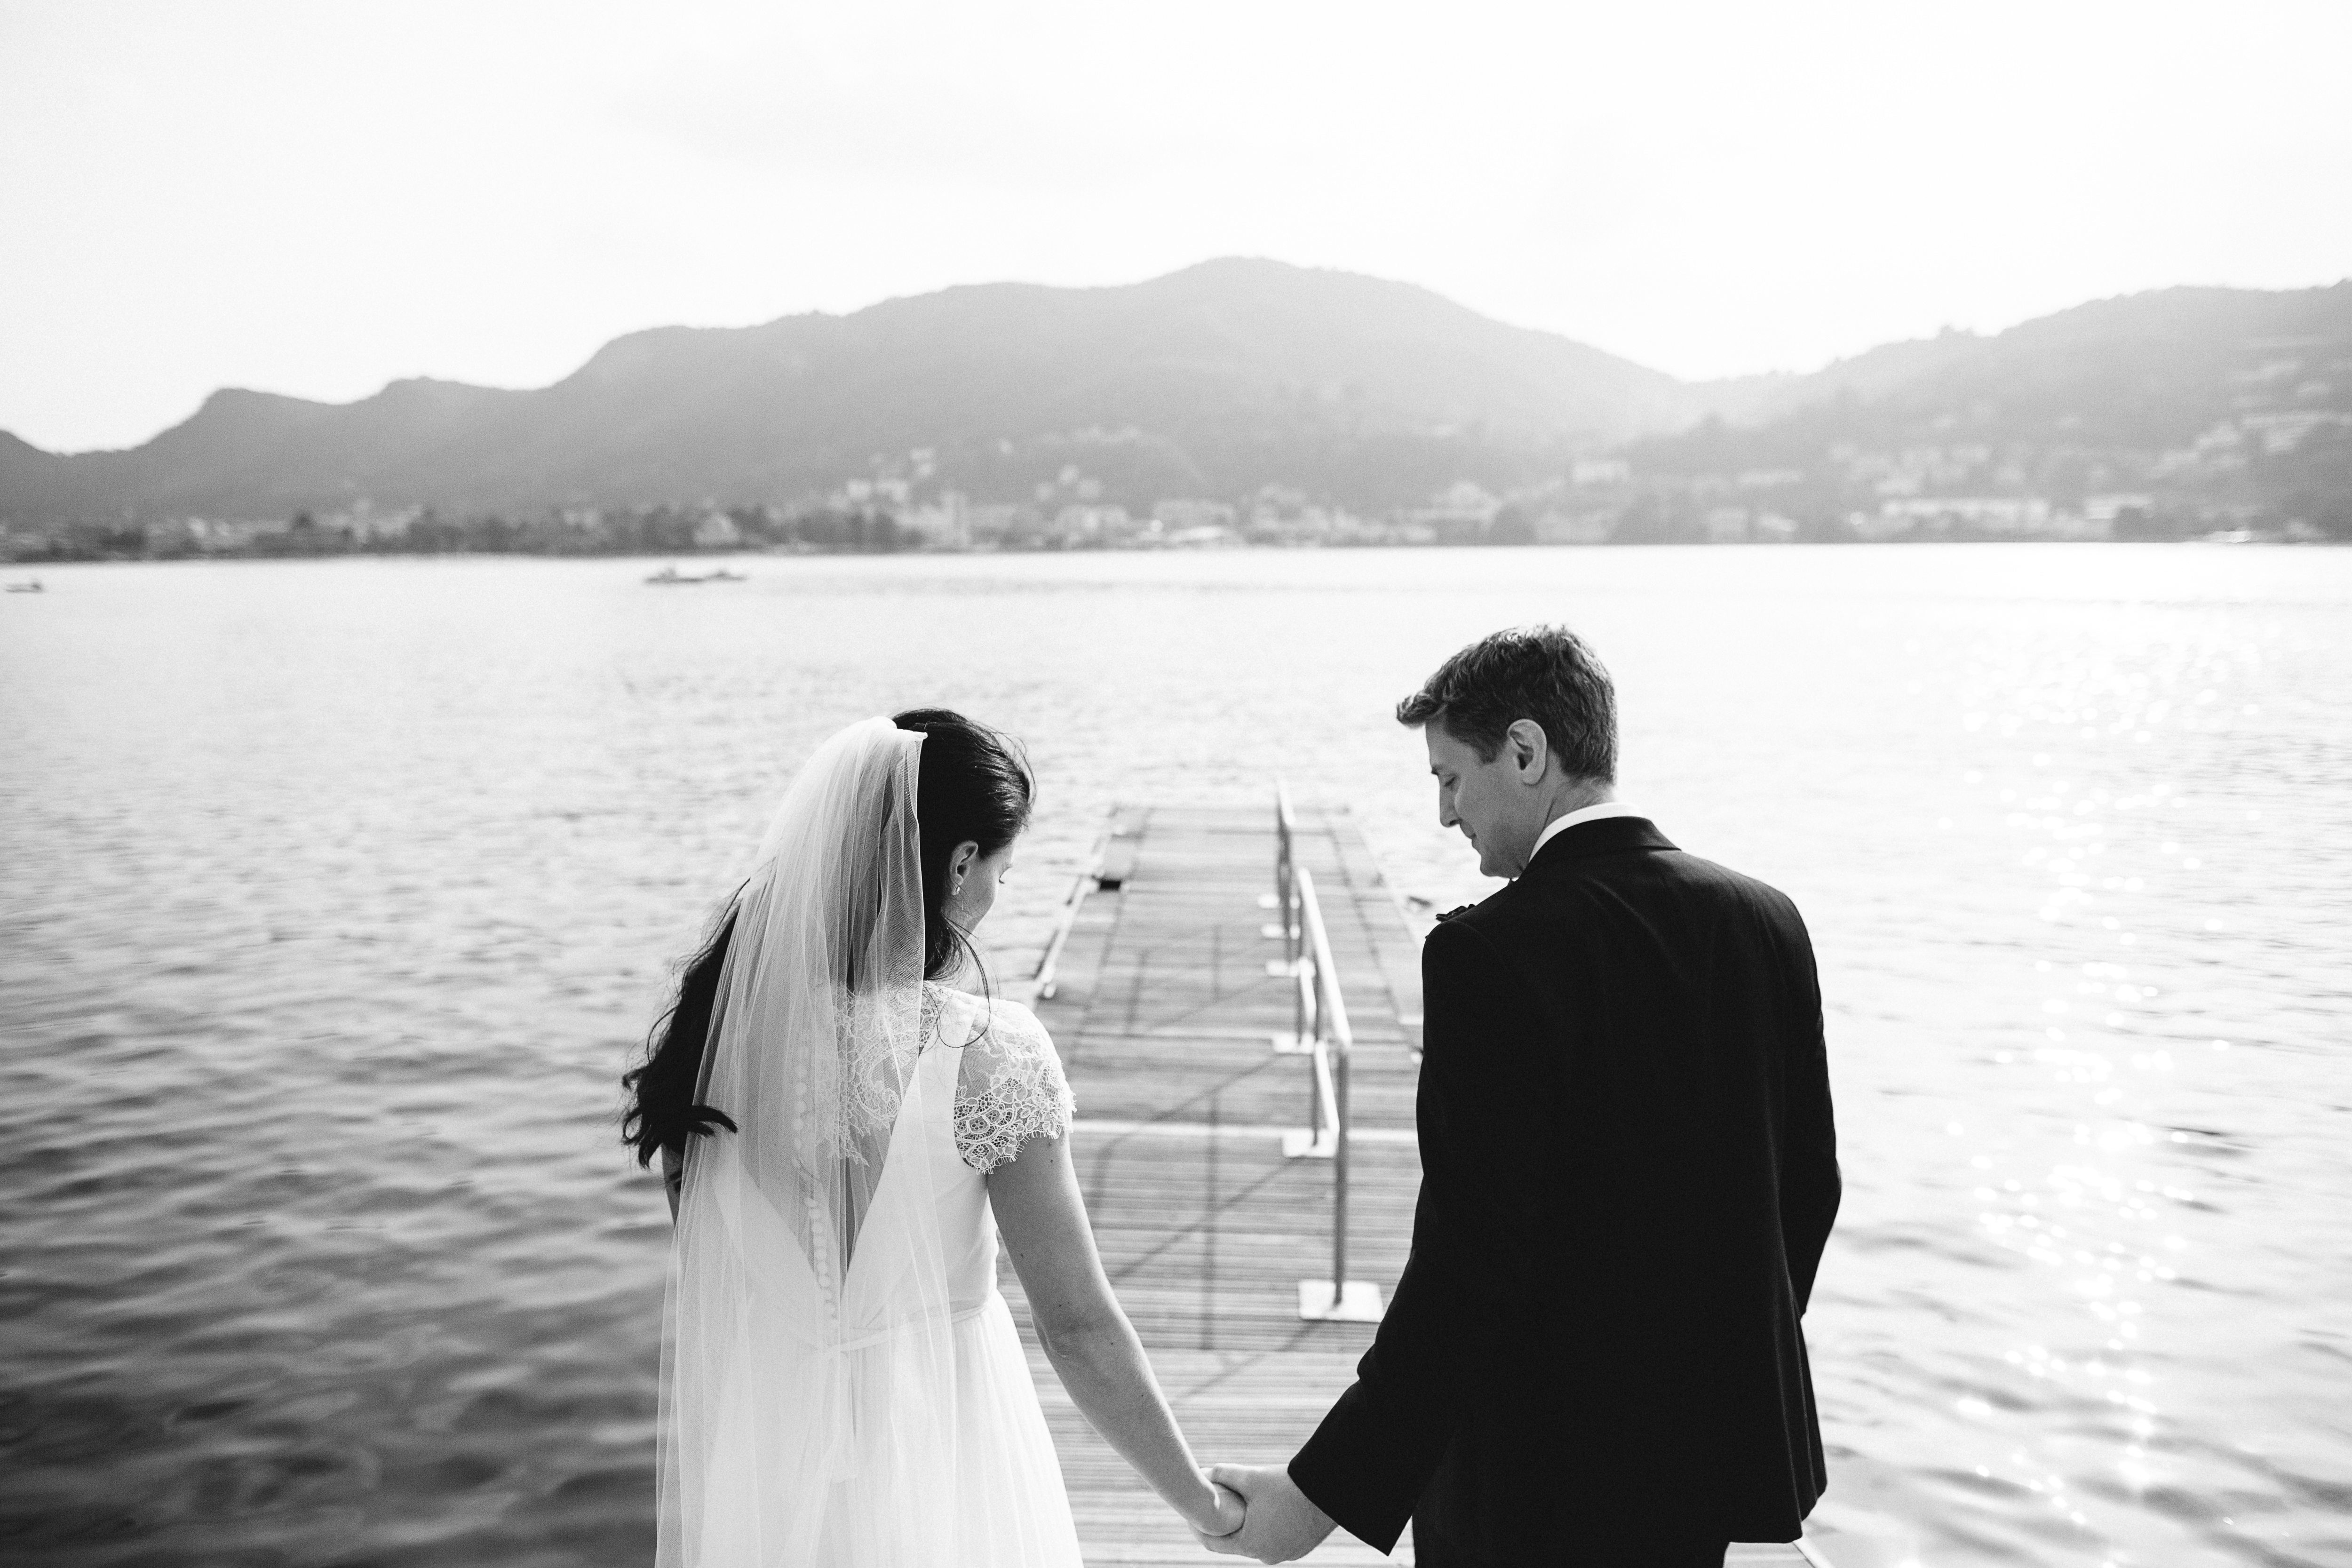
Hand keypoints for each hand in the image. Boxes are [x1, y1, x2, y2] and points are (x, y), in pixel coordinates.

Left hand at [1193, 1463, 1336, 1562]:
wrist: (1328, 1491)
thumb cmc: (1287, 1485)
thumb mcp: (1251, 1476)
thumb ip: (1223, 1474)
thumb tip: (1202, 1472)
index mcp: (1251, 1545)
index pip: (1214, 1544)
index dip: (1199, 1528)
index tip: (1192, 1514)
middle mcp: (1267, 1556)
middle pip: (1236, 1542)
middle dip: (1225, 1526)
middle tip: (1216, 1507)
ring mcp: (1286, 1554)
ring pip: (1257, 1541)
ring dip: (1247, 1527)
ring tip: (1240, 1508)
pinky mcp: (1300, 1547)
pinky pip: (1276, 1540)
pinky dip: (1267, 1528)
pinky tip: (1265, 1511)